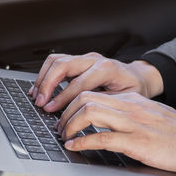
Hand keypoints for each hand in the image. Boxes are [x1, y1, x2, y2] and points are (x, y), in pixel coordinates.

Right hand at [29, 52, 163, 111]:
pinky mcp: (80, 61)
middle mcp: (95, 60)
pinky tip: (41, 88)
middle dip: (48, 84)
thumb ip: (103, 105)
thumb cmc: (133, 89)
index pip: (78, 83)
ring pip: (57, 60)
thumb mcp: (124, 100)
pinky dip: (46, 73)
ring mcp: (86, 58)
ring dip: (43, 77)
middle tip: (40, 102)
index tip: (50, 109)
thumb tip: (82, 116)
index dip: (62, 98)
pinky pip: (58, 62)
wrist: (139, 77)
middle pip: (63, 65)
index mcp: (107, 69)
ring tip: (36, 95)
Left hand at [57, 91, 175, 173]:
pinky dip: (83, 142)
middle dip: (65, 113)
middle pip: (85, 98)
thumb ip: (129, 114)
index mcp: (131, 100)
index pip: (92, 92)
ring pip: (89, 112)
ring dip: (70, 125)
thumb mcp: (150, 115)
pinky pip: (102, 138)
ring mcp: (132, 123)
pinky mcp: (136, 141)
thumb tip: (106, 121)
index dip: (71, 104)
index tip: (65, 118)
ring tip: (65, 136)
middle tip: (59, 127)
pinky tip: (76, 146)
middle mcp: (129, 106)